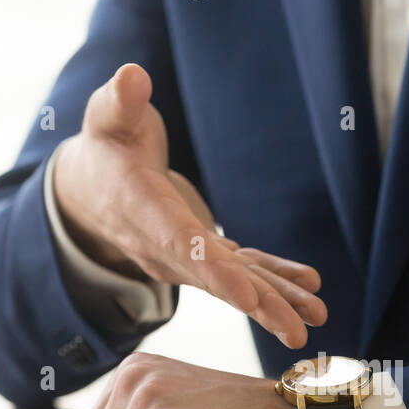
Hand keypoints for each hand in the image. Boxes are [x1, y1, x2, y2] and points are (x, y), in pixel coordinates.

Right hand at [52, 63, 326, 348]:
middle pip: (216, 278)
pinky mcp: (204, 254)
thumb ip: (119, 101)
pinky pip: (243, 270)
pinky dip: (275, 280)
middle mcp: (164, 245)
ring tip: (316, 319)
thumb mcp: (107, 118)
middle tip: (295, 329)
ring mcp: (186, 256)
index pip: (180, 243)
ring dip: (277, 302)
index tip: (246, 297)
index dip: (215, 271)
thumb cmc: (106, 144)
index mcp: (140, 208)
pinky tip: (309, 290)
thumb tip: (132, 78)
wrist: (92, 189)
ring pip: (235, 282)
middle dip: (258, 304)